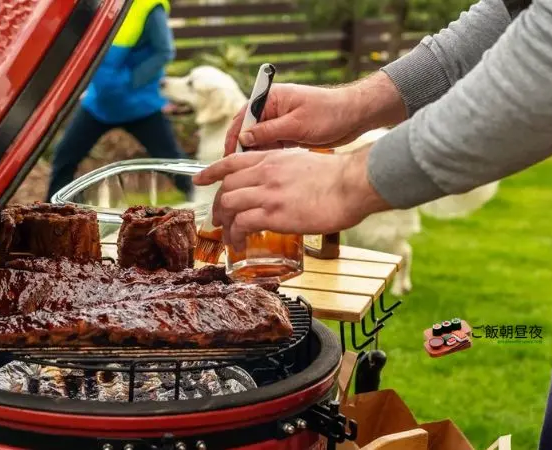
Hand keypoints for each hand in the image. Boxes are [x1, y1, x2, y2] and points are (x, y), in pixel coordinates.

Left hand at [192, 146, 390, 249]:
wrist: (352, 183)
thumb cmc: (339, 176)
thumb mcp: (304, 162)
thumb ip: (286, 170)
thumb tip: (283, 183)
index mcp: (272, 159)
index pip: (231, 161)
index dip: (211, 172)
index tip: (199, 180)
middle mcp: (264, 173)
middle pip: (226, 187)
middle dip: (218, 206)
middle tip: (219, 220)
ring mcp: (267, 193)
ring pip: (228, 205)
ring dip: (224, 223)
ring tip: (228, 237)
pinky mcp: (273, 213)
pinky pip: (241, 224)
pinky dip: (235, 235)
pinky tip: (239, 243)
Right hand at [224, 72, 405, 153]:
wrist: (355, 116)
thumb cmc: (330, 113)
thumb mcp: (296, 123)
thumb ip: (268, 131)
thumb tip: (244, 138)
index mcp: (271, 98)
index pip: (243, 118)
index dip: (234, 138)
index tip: (229, 157)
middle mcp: (273, 109)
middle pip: (248, 131)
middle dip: (243, 150)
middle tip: (238, 171)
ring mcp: (280, 122)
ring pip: (259, 141)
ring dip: (257, 155)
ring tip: (253, 174)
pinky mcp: (289, 133)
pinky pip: (272, 146)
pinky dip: (270, 157)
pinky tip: (269, 170)